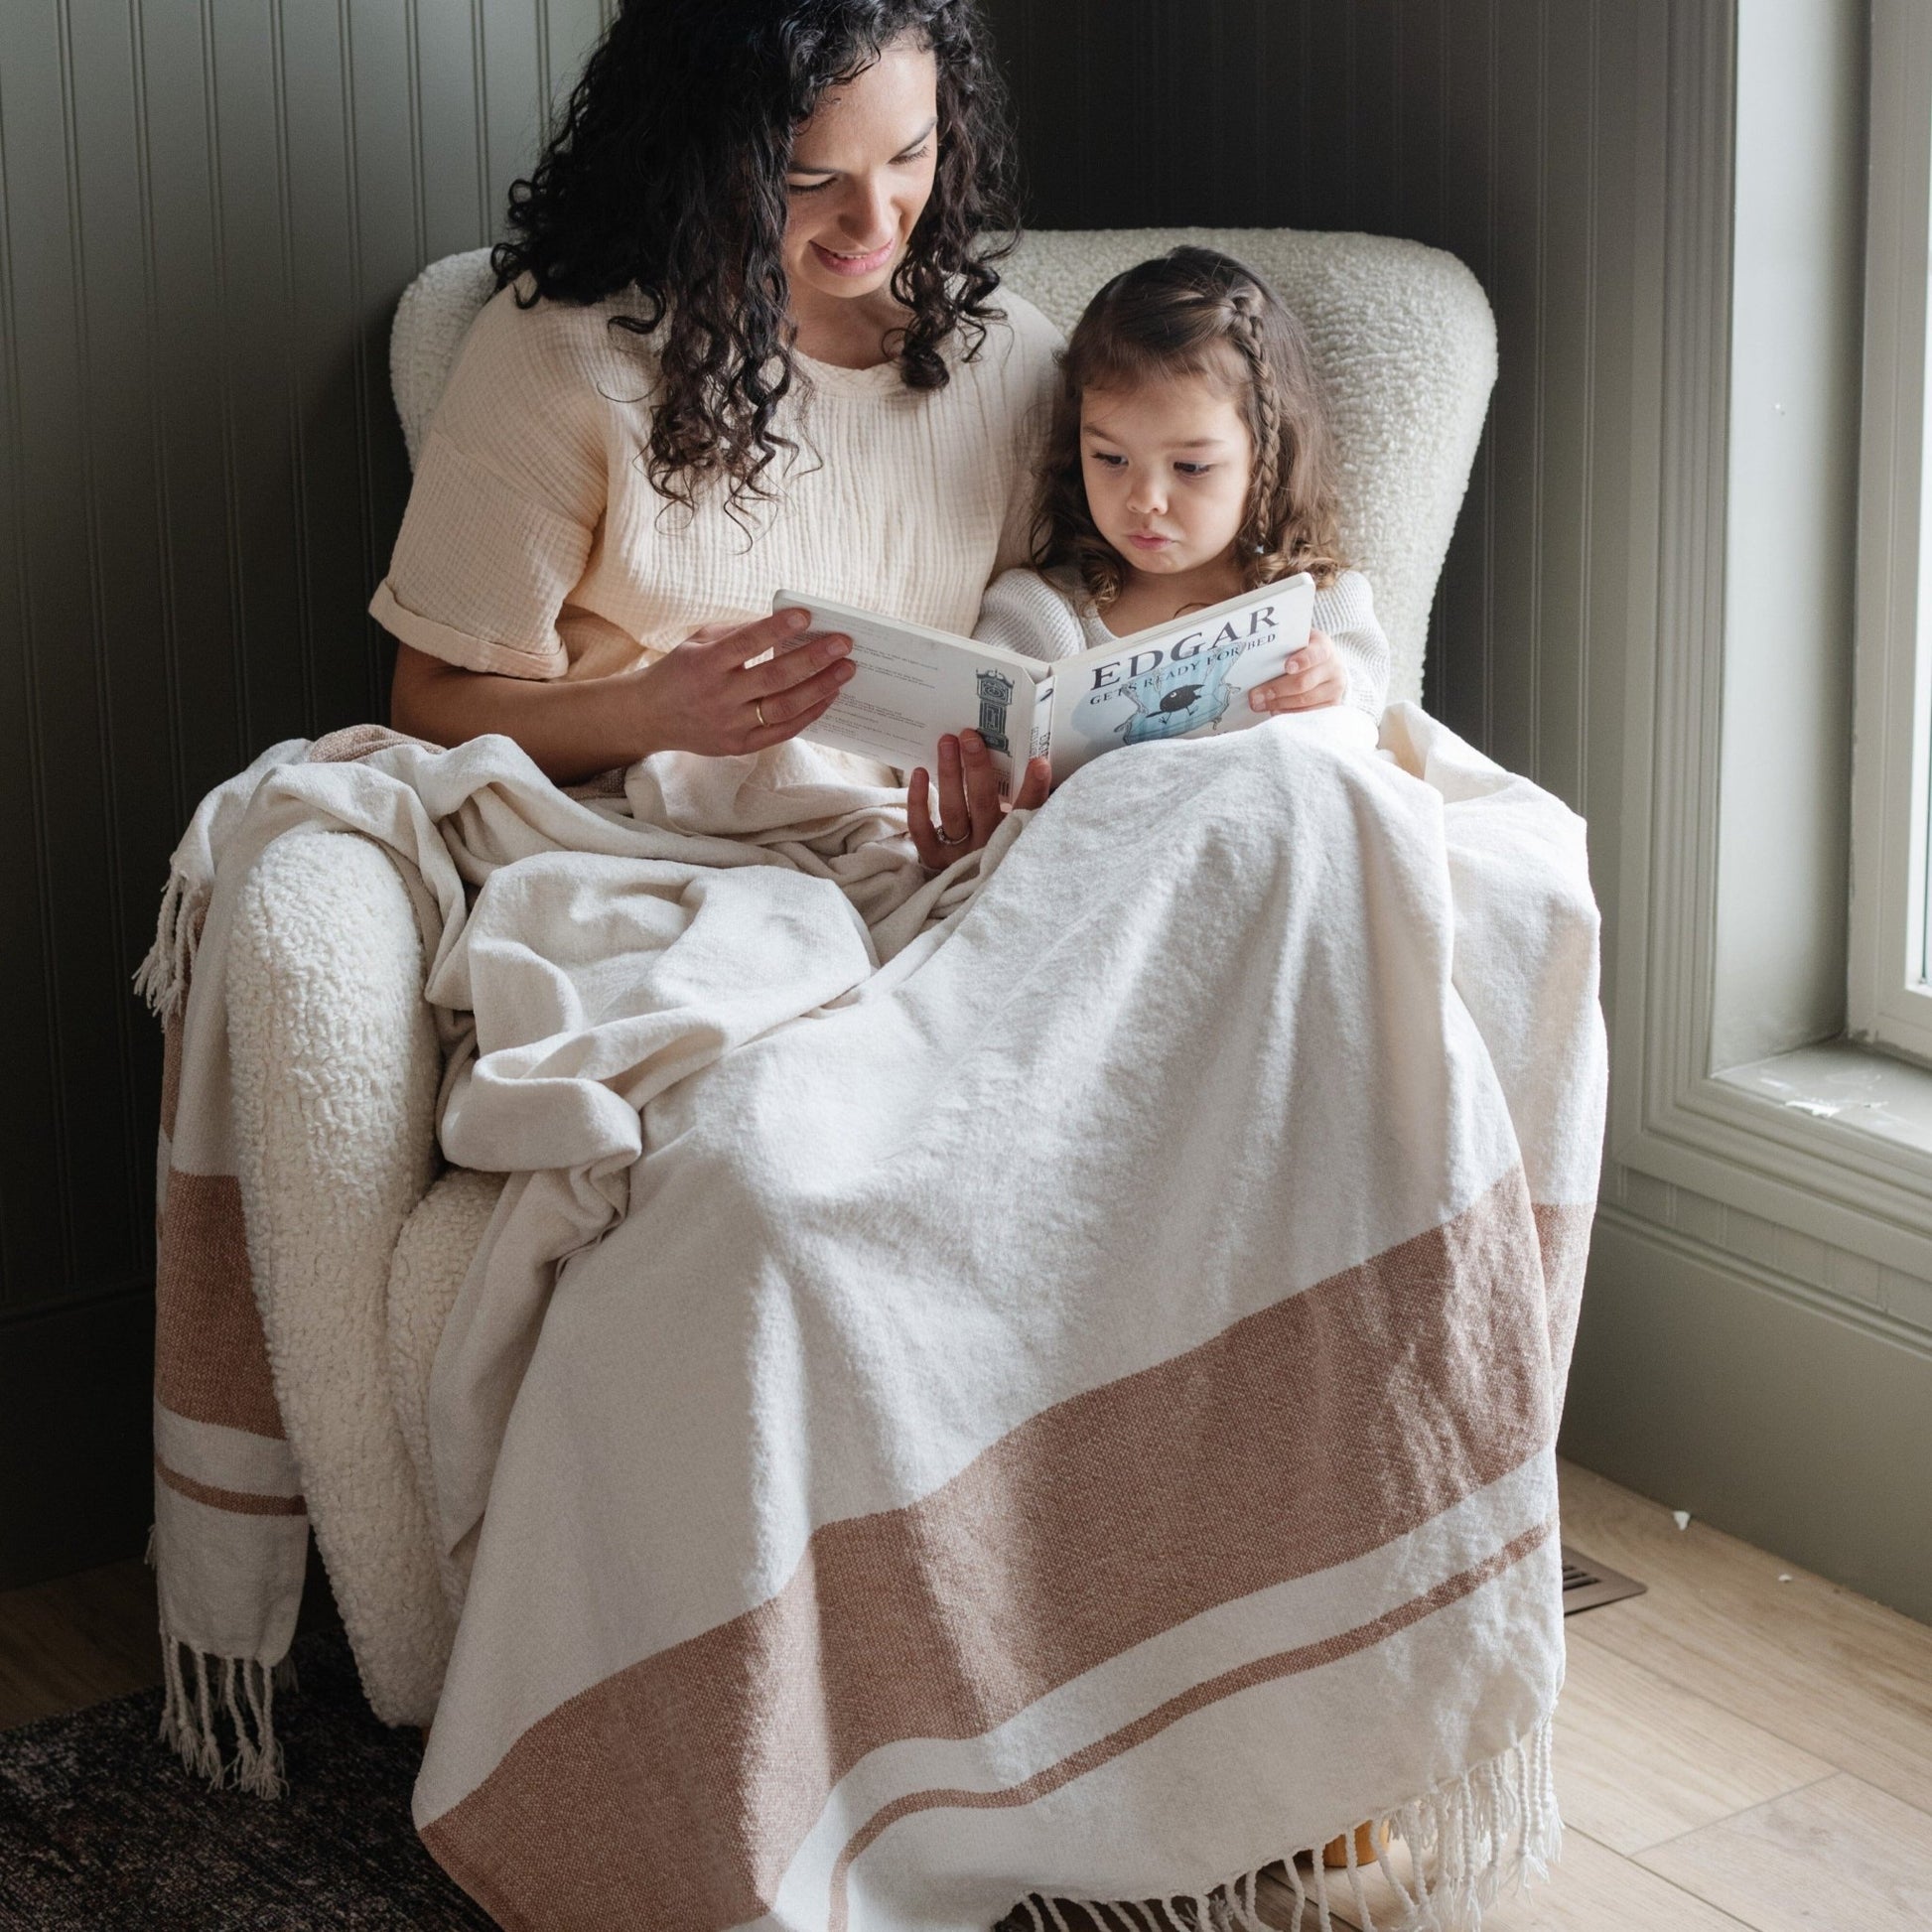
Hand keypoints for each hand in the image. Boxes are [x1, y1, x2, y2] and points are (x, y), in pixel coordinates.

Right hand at [617, 608, 855, 758]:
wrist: (650, 717)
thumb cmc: (680, 671)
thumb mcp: (699, 642)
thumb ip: (738, 633)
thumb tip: (786, 625)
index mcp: (705, 664)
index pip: (746, 644)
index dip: (777, 629)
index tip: (806, 615)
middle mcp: (719, 696)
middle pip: (774, 678)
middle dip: (814, 659)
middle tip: (844, 645)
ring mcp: (730, 724)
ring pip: (784, 708)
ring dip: (820, 688)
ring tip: (845, 670)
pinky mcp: (738, 745)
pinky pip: (782, 732)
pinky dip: (809, 714)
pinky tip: (828, 696)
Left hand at [908, 730, 1051, 871]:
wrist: (970, 893)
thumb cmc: (997, 852)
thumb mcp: (1016, 832)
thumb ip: (1025, 805)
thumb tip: (1031, 760)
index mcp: (1014, 838)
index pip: (1029, 812)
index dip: (1034, 789)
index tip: (1039, 763)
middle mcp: (987, 846)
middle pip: (983, 804)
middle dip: (977, 768)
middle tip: (970, 736)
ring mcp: (959, 854)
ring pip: (953, 811)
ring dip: (949, 774)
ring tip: (946, 742)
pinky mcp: (934, 858)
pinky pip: (922, 829)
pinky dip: (918, 801)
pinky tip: (920, 772)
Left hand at [1248, 629, 1345, 713]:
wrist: (1327, 665)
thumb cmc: (1304, 652)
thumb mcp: (1297, 643)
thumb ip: (1283, 646)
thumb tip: (1256, 655)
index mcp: (1324, 647)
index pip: (1315, 654)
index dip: (1302, 660)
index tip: (1287, 667)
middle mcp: (1333, 668)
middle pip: (1303, 682)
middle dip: (1276, 690)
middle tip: (1255, 696)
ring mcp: (1335, 688)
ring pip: (1304, 701)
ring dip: (1278, 704)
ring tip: (1259, 704)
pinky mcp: (1332, 705)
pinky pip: (1308, 713)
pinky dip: (1289, 713)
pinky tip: (1274, 711)